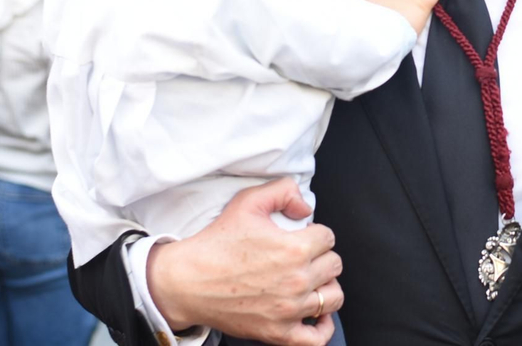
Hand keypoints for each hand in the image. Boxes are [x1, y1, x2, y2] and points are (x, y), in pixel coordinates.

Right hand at [146, 178, 341, 345]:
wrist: (188, 281)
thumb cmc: (216, 242)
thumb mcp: (248, 202)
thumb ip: (283, 191)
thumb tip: (305, 208)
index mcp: (294, 248)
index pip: (328, 238)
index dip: (316, 233)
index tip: (302, 237)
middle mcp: (297, 280)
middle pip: (334, 265)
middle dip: (321, 257)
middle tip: (303, 257)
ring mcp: (289, 310)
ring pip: (332, 297)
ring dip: (325, 287)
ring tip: (311, 282)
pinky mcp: (278, 333)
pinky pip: (317, 338)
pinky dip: (323, 327)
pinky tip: (316, 315)